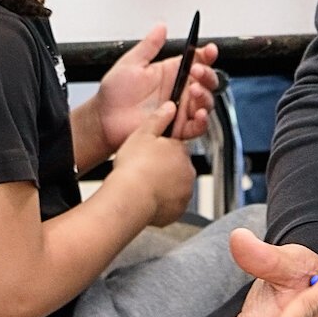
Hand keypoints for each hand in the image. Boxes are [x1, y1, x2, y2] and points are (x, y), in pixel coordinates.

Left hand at [97, 24, 219, 151]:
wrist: (104, 120)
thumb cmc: (114, 94)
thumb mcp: (131, 63)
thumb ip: (149, 45)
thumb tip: (161, 27)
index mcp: (171, 72)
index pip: (197, 60)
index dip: (206, 54)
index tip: (209, 50)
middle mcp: (180, 90)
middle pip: (207, 81)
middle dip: (207, 74)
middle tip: (197, 71)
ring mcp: (180, 110)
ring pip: (206, 102)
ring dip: (205, 96)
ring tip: (195, 90)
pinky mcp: (178, 129)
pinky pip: (198, 127)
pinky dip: (203, 121)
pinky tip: (199, 114)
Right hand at [110, 102, 195, 226]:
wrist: (129, 199)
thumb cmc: (133, 168)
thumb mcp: (142, 134)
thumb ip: (158, 119)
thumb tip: (170, 106)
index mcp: (181, 150)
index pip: (176, 147)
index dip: (162, 150)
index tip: (150, 154)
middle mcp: (188, 171)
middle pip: (177, 167)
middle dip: (164, 168)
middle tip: (144, 170)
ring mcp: (185, 192)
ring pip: (176, 186)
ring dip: (164, 185)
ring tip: (144, 185)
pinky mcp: (179, 210)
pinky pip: (172, 204)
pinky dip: (163, 202)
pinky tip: (147, 198)